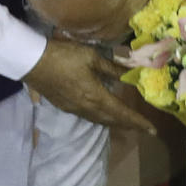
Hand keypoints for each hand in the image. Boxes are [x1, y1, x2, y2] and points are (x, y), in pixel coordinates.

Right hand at [25, 39, 155, 132]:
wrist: (33, 62)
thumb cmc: (64, 56)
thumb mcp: (91, 57)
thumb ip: (112, 67)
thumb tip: (130, 72)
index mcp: (96, 96)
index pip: (122, 113)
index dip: (138, 122)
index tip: (152, 129)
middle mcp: (87, 107)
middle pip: (111, 120)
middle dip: (128, 124)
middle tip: (142, 127)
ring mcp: (74, 109)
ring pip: (99, 120)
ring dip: (114, 122)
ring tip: (125, 122)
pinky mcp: (65, 107)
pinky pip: (88, 116)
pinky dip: (100, 117)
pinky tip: (102, 112)